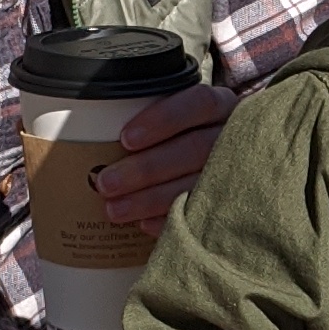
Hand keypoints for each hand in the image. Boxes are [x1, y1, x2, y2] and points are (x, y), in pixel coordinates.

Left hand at [94, 80, 233, 232]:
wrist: (234, 171)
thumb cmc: (186, 140)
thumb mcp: (178, 122)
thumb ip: (150, 124)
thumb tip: (90, 136)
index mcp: (220, 107)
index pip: (199, 103)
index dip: (163, 120)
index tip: (126, 139)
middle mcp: (233, 137)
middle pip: (193, 148)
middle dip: (146, 168)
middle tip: (106, 184)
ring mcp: (238, 172)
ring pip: (197, 184)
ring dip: (151, 198)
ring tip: (115, 210)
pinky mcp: (234, 204)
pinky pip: (204, 216)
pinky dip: (171, 220)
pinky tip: (145, 225)